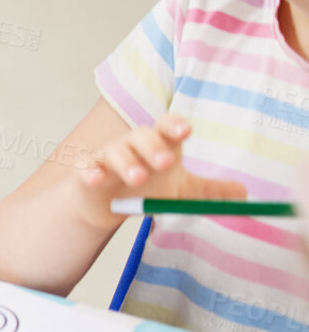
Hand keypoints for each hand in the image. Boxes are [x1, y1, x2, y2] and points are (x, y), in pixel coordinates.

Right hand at [74, 112, 244, 226]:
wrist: (105, 206)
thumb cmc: (144, 190)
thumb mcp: (180, 190)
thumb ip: (209, 191)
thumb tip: (245, 194)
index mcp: (157, 144)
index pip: (166, 125)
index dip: (174, 126)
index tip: (186, 132)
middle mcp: (132, 145)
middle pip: (142, 135)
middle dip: (153, 146)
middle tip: (167, 163)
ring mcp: (107, 158)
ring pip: (115, 151)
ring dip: (127, 163)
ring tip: (138, 177)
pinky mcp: (87, 173)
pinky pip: (87, 168)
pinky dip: (91, 172)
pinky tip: (96, 178)